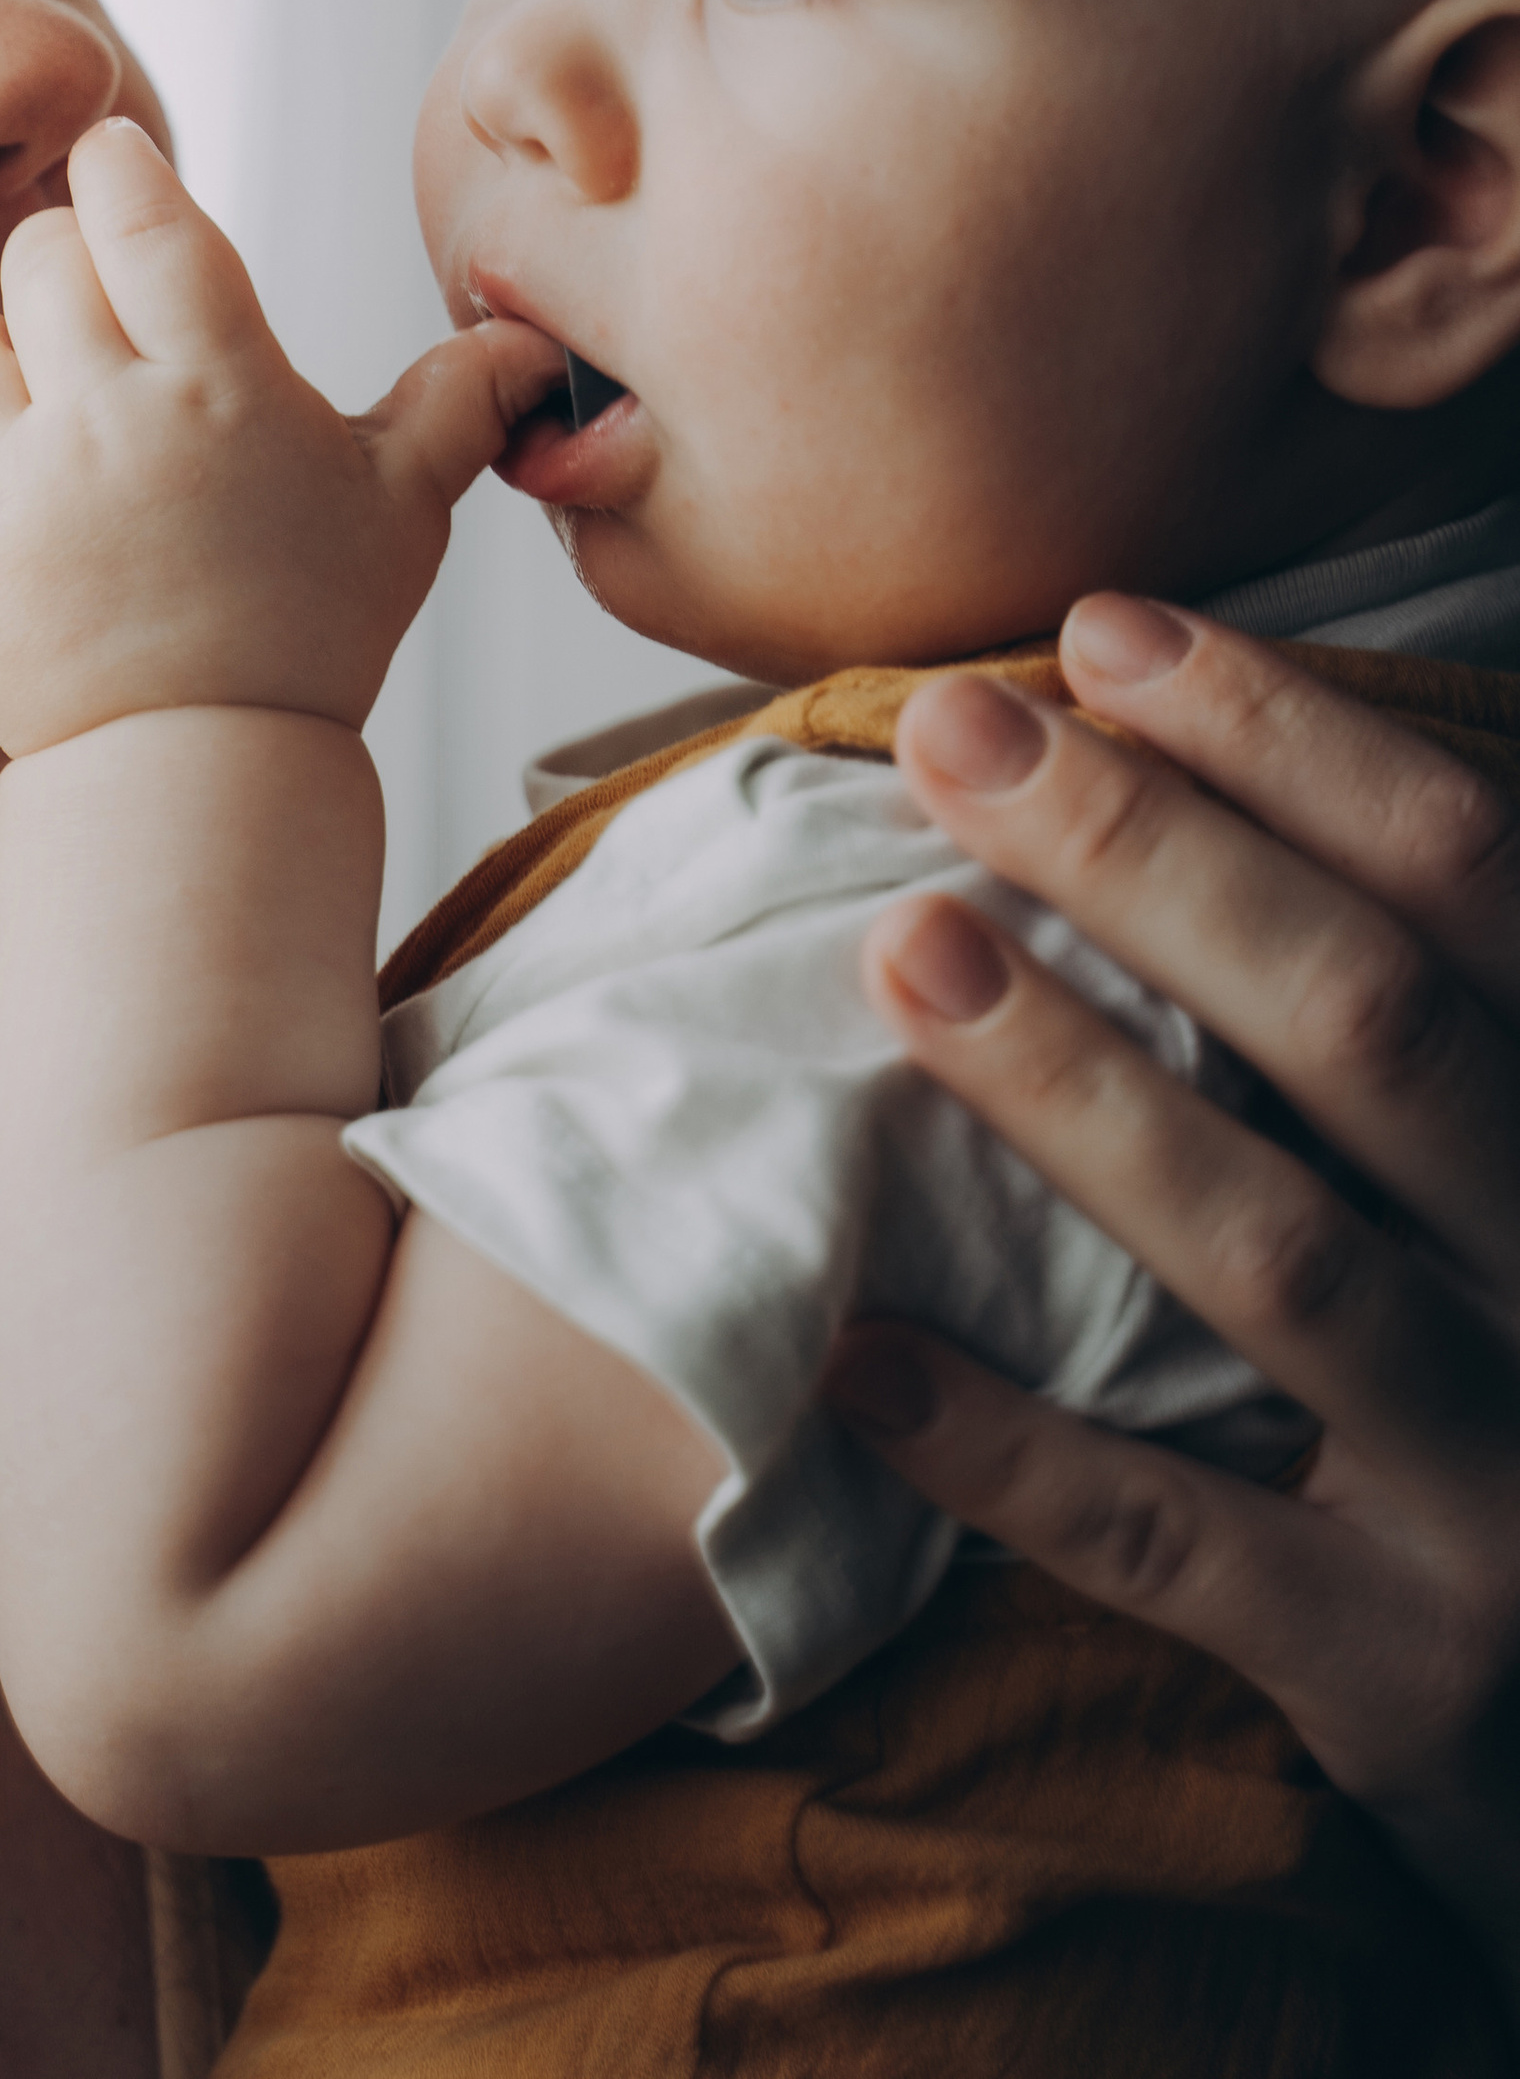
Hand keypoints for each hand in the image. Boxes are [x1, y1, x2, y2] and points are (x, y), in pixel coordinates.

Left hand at [0, 121, 559, 757]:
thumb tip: (534, 342)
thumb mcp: (402, 510)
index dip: (117, 166)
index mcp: (219, 387)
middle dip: (67, 265)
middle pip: (38, 262)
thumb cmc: (312, 630)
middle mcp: (105, 424)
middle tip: (102, 308)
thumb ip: (457, 405)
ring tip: (46, 405)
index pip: (140, 219)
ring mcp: (12, 496)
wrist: (201, 771)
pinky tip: (15, 500)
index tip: (111, 153)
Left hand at [829, 599, 1519, 1972]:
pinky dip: (1009, 1447)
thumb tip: (1155, 719)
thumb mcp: (1491, 1147)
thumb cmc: (1494, 1357)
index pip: (1468, 875)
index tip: (1096, 631)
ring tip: (902, 952)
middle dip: (1153, 858)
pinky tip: (853, 1355)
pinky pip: (1181, 1545)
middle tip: (951, 735)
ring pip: (1284, 1259)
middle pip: (1374, 1023)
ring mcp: (1511, 1488)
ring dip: (1082, 1093)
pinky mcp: (1410, 1673)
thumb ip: (1395, 978)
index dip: (1286, 737)